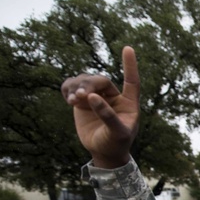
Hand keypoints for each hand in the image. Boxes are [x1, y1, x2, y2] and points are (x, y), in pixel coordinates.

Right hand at [61, 46, 139, 168]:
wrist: (103, 152)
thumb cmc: (116, 143)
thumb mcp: (116, 132)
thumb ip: (107, 115)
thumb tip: (93, 97)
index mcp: (128, 103)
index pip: (131, 81)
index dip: (129, 66)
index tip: (127, 48)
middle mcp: (112, 96)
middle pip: (100, 80)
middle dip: (89, 85)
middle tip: (81, 96)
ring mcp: (96, 96)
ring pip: (84, 81)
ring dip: (77, 87)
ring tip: (72, 100)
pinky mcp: (82, 100)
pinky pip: (72, 87)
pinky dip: (68, 88)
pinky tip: (68, 99)